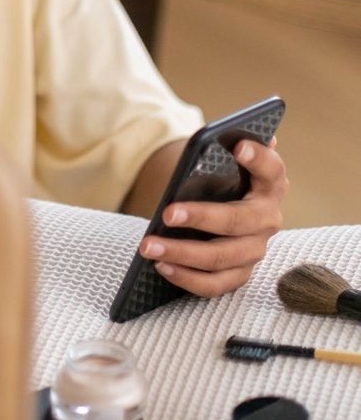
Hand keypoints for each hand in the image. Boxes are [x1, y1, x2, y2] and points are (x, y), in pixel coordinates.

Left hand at [138, 137, 288, 296]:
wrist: (220, 213)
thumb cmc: (219, 184)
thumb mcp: (220, 166)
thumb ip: (222, 154)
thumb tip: (228, 135)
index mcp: (269, 186)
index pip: (272, 169)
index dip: (258, 158)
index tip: (238, 146)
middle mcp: (268, 220)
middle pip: (238, 220)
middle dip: (201, 217)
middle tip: (167, 213)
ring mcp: (255, 251)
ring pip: (221, 257)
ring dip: (182, 253)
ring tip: (148, 246)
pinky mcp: (239, 274)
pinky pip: (215, 285)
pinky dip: (186, 278)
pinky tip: (161, 266)